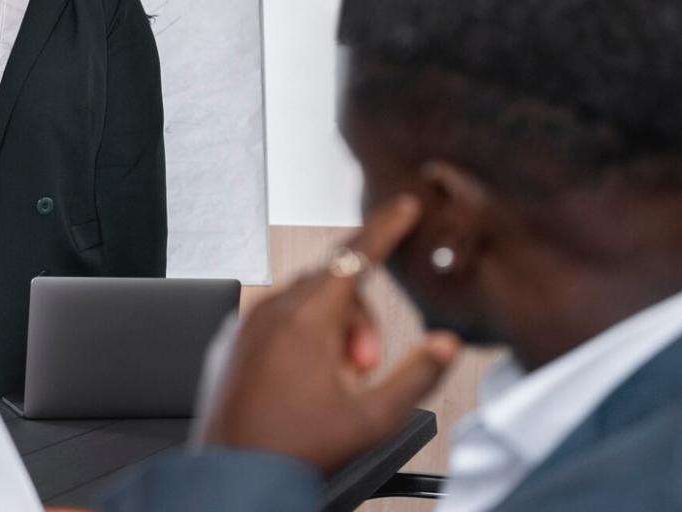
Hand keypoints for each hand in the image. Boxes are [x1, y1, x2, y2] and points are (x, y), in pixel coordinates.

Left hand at [199, 195, 459, 473]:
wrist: (237, 474)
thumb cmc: (295, 449)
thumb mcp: (372, 420)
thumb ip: (417, 376)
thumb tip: (445, 345)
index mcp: (305, 319)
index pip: (356, 256)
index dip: (386, 228)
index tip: (404, 206)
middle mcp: (272, 311)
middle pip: (335, 284)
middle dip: (363, 317)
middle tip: (366, 368)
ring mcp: (250, 324)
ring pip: (308, 301)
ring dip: (336, 330)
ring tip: (339, 382)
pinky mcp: (238, 340)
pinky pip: (281, 318)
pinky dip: (306, 338)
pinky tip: (311, 381)